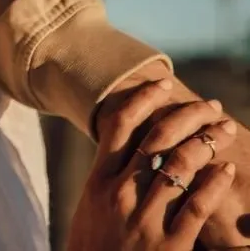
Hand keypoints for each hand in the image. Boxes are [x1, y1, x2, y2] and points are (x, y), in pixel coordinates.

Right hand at [68, 79, 237, 250]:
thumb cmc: (92, 246)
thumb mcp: (90, 206)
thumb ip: (107, 179)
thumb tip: (124, 149)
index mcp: (98, 180)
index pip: (120, 125)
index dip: (144, 99)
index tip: (163, 82)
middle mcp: (120, 193)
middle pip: (157, 139)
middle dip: (187, 115)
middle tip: (210, 105)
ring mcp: (145, 218)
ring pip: (180, 165)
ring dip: (207, 142)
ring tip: (224, 129)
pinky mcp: (169, 245)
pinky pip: (198, 206)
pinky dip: (215, 182)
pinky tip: (227, 169)